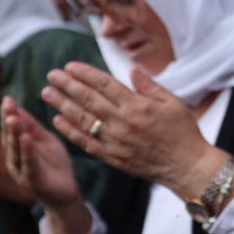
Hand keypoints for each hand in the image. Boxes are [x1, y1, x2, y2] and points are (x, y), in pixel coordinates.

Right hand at [1, 97, 80, 208]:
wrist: (65, 192)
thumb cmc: (54, 165)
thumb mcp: (45, 141)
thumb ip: (33, 127)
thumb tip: (18, 107)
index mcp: (18, 149)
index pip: (11, 129)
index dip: (8, 114)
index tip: (7, 99)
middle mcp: (15, 160)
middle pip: (10, 138)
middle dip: (8, 121)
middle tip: (7, 105)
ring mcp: (22, 171)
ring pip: (16, 151)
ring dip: (14, 134)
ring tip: (13, 118)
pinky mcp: (33, 181)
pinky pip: (29, 164)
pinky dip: (27, 151)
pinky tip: (26, 139)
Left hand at [43, 63, 225, 198]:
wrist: (185, 166)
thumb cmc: (183, 132)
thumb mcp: (173, 102)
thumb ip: (150, 86)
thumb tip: (131, 71)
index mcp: (137, 106)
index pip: (104, 84)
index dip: (85, 74)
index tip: (69, 66)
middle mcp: (122, 122)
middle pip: (88, 99)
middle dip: (67, 85)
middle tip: (51, 75)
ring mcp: (115, 141)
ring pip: (82, 119)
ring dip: (62, 105)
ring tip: (47, 93)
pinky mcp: (112, 157)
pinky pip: (86, 142)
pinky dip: (70, 131)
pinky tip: (58, 120)